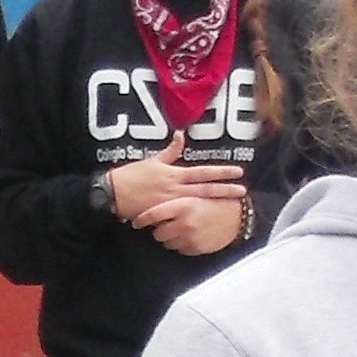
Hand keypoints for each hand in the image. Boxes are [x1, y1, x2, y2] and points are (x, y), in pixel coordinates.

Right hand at [107, 134, 247, 231]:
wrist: (114, 193)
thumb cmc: (131, 175)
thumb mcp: (152, 160)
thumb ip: (170, 151)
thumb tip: (181, 135)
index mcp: (175, 174)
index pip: (203, 173)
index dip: (221, 172)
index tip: (238, 172)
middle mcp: (176, 189)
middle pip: (205, 189)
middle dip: (225, 190)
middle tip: (243, 191)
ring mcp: (170, 203)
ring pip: (197, 203)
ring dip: (215, 203)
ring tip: (231, 204)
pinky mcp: (162, 215)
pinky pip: (182, 217)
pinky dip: (194, 218)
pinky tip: (206, 221)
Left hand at [138, 189, 248, 257]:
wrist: (238, 216)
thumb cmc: (217, 201)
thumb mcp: (195, 192)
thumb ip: (175, 194)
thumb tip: (156, 201)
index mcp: (183, 204)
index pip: (153, 214)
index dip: (142, 219)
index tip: (136, 221)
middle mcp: (185, 222)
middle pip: (158, 233)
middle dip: (160, 229)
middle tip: (164, 225)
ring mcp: (191, 237)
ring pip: (167, 243)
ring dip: (170, 238)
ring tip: (179, 229)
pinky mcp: (197, 248)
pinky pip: (180, 249)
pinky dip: (181, 244)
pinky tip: (188, 236)